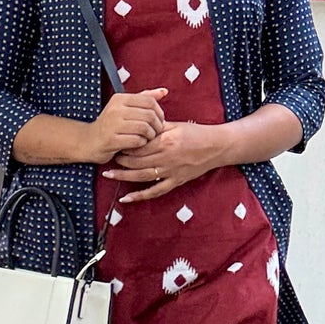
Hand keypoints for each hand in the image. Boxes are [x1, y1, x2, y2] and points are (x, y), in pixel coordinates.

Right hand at [88, 88, 167, 163]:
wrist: (88, 140)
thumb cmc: (110, 124)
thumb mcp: (125, 107)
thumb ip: (144, 98)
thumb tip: (164, 91)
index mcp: (120, 99)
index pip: (149, 101)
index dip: (159, 112)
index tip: (159, 120)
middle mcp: (115, 109)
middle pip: (149, 115)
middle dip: (157, 126)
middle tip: (156, 132)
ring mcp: (112, 125)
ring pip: (144, 128)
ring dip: (150, 135)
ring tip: (147, 138)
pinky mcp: (112, 140)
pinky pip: (137, 141)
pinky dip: (141, 143)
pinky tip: (138, 144)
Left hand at [104, 121, 221, 200]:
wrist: (216, 147)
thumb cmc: (196, 133)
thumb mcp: (175, 125)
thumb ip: (156, 126)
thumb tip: (138, 125)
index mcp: (166, 141)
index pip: (138, 146)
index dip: (125, 145)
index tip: (116, 143)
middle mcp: (167, 158)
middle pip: (137, 161)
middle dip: (121, 160)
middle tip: (110, 156)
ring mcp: (171, 172)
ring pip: (142, 176)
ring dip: (123, 176)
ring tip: (108, 175)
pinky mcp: (176, 182)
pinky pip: (155, 191)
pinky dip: (140, 196)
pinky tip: (126, 198)